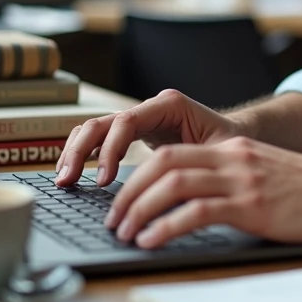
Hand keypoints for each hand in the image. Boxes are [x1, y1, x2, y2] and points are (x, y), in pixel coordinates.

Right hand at [55, 89, 240, 186]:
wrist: (238, 136)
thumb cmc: (231, 143)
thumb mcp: (218, 153)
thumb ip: (194, 167)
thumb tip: (168, 196)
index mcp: (169, 105)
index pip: (126, 122)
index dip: (110, 150)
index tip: (103, 180)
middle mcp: (150, 108)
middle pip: (103, 122)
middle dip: (81, 151)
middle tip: (68, 181)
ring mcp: (139, 119)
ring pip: (95, 128)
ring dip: (75, 152)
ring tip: (63, 180)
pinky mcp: (134, 133)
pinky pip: (100, 139)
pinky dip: (84, 154)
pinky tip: (73, 175)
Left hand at [104, 136, 301, 247]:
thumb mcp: (264, 173)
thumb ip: (232, 178)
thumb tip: (193, 203)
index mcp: (232, 149)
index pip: (171, 154)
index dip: (138, 175)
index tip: (123, 200)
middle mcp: (232, 157)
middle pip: (163, 163)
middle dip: (130, 191)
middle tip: (115, 218)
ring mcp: (241, 179)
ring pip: (173, 184)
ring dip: (140, 209)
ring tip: (126, 232)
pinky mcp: (250, 205)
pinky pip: (196, 212)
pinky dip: (166, 226)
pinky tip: (152, 241)